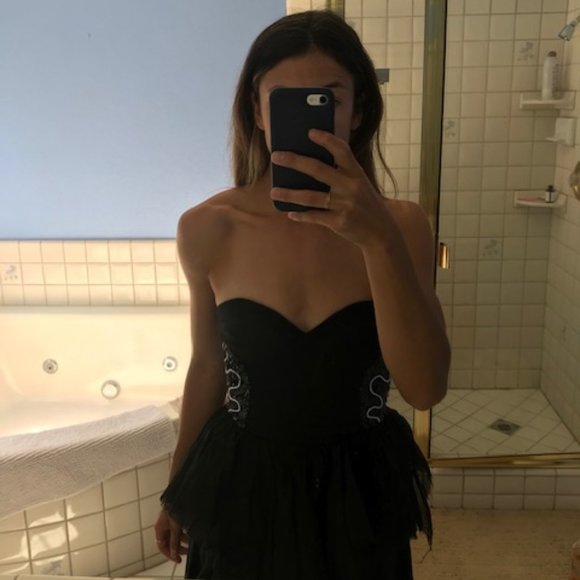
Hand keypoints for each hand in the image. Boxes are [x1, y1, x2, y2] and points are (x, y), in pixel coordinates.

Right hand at [154, 509, 188, 562]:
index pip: (162, 546)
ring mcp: (169, 521)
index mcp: (159, 528)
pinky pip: (179, 529)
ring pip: (175, 535)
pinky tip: (192, 534)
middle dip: (177, 548)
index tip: (177, 559)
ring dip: (183, 540)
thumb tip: (174, 553)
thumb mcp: (175, 527)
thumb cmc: (174, 506)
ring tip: (192, 543)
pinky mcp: (175, 517)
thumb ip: (174, 541)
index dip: (169, 554)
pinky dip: (184, 533)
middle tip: (186, 553)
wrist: (179, 492)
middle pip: (169, 541)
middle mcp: (163, 525)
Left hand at [270, 129, 390, 247]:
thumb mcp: (359, 184)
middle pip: (318, 170)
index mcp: (356, 173)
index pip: (341, 150)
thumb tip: (308, 167)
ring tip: (273, 192)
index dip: (326, 140)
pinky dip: (301, 215)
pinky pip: (315, 217)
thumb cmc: (364, 203)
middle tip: (276, 156)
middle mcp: (351, 186)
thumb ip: (341, 174)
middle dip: (295, 161)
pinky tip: (290, 213)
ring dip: (289, 194)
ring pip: (311, 197)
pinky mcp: (339, 222)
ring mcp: (345, 205)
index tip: (310, 132)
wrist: (380, 231)